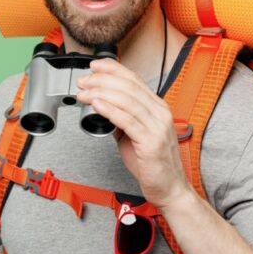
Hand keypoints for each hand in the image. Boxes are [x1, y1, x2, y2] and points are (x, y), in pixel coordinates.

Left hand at [75, 58, 191, 208]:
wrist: (169, 187)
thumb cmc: (153, 163)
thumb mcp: (135, 134)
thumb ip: (122, 119)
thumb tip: (102, 106)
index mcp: (157, 107)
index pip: (134, 79)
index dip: (113, 69)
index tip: (95, 65)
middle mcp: (159, 113)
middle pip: (128, 86)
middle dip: (101, 80)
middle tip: (83, 81)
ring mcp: (157, 126)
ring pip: (126, 100)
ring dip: (101, 93)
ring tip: (84, 93)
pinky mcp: (150, 141)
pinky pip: (127, 121)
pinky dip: (109, 110)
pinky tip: (96, 105)